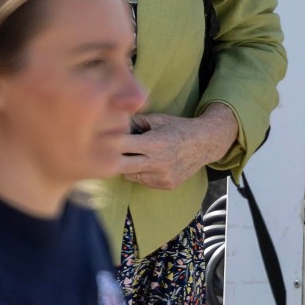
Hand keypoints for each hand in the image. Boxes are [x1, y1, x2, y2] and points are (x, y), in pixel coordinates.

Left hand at [118, 104, 237, 189]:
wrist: (204, 144)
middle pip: (122, 166)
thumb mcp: (157, 119)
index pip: (122, 146)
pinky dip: (141, 173)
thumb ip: (135, 121)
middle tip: (107, 151)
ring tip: (134, 154)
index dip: (110, 142)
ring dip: (127, 166)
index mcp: (154, 143)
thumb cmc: (177, 128)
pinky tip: (147, 162)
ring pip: (131, 175)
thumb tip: (112, 121)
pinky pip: (143, 181)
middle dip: (113, 158)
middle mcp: (158, 163)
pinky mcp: (166, 185)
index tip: (100, 138)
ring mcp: (162, 177)